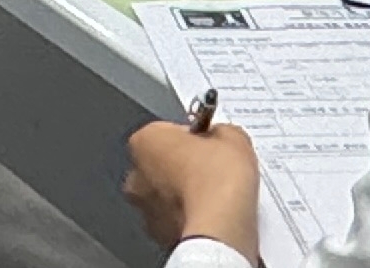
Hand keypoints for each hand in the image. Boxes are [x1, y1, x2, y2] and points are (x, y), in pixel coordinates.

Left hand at [122, 119, 259, 258]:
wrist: (221, 227)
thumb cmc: (219, 177)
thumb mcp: (233, 137)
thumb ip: (220, 131)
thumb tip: (219, 136)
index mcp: (144, 141)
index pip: (167, 132)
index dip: (192, 138)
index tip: (211, 145)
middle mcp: (135, 175)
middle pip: (161, 164)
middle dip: (184, 167)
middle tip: (214, 172)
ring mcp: (145, 210)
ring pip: (165, 196)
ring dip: (185, 195)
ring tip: (216, 198)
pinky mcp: (159, 237)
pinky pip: (175, 221)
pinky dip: (189, 219)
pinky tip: (212, 218)